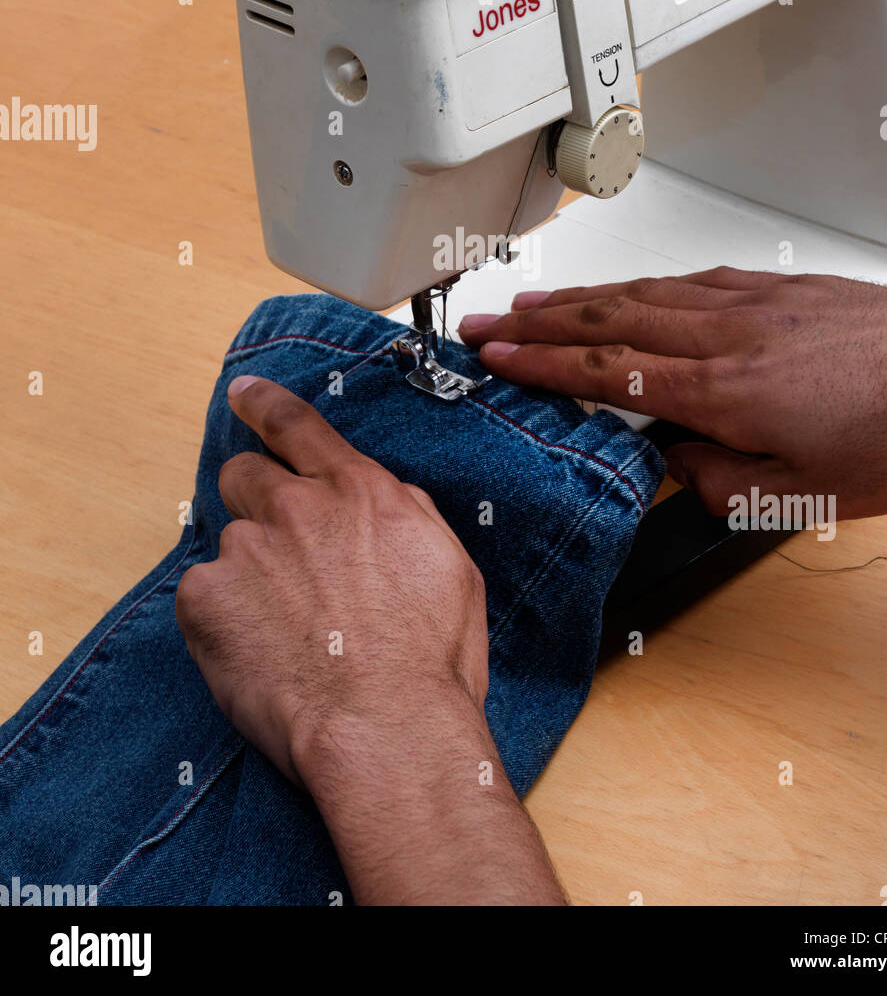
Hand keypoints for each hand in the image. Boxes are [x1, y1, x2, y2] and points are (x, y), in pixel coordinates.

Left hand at [176, 375, 564, 904]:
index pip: (297, 425)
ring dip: (249, 577)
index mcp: (360, 492)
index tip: (242, 393)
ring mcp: (247, 551)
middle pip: (245, 476)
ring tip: (286, 634)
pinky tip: (262, 657)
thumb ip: (400, 517)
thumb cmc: (431, 660)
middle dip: (254, 503)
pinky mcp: (206, 601)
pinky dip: (224, 623)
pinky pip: (204, 599)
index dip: (263, 403)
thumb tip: (375, 506)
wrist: (389, 728)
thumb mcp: (446, 565)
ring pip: (231, 548)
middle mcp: (297, 508)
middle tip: (278, 556)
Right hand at [458, 269, 886, 520]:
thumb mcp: (807, 494)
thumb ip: (724, 481)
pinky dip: (645, 281)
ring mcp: (752, 303)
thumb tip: (675, 464)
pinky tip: (631, 286)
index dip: (542, 363)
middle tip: (485, 321)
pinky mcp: (781, 287)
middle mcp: (727, 336)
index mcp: (724, 391)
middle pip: (610, 320)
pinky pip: (692, 279)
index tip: (495, 355)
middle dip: (538, 321)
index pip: (608, 371)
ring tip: (534, 300)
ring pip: (645, 292)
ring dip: (580, 296)